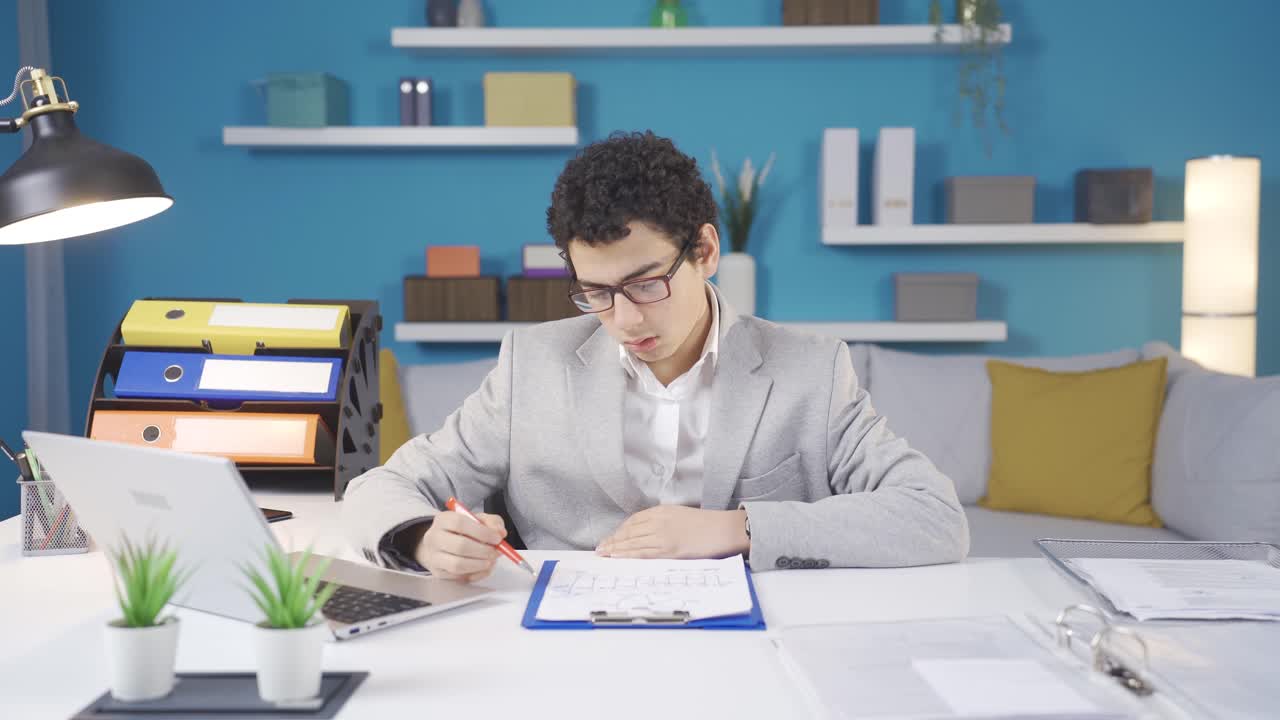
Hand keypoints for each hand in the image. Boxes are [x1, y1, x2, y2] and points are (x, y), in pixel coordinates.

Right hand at [414, 510, 506, 582]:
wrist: (442, 544)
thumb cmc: (462, 531)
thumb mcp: (478, 520)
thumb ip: (492, 522)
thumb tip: (500, 532)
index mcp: (443, 520)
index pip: (460, 523)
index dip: (482, 532)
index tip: (497, 538)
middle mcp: (434, 537)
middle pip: (460, 546)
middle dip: (483, 551)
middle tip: (496, 552)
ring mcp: (434, 557)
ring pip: (457, 564)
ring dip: (479, 564)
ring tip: (490, 561)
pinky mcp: (438, 573)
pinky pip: (458, 577)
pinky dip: (475, 574)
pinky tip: (482, 568)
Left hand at [596, 506, 748, 559]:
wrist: (723, 529)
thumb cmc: (706, 524)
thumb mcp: (680, 515)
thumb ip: (663, 521)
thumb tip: (647, 533)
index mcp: (662, 511)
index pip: (634, 520)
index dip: (620, 531)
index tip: (611, 537)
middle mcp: (660, 521)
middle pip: (630, 531)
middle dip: (613, 540)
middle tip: (600, 548)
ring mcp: (664, 535)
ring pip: (633, 542)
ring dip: (616, 548)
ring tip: (603, 554)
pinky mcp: (670, 550)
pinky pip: (644, 552)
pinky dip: (628, 554)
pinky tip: (618, 557)